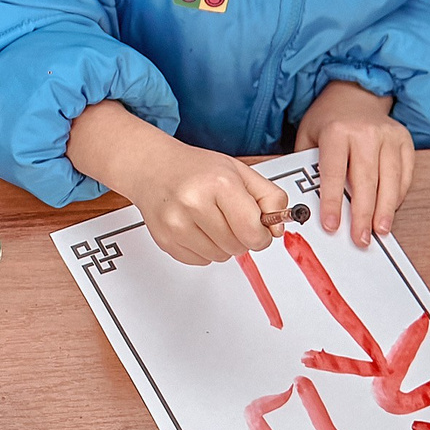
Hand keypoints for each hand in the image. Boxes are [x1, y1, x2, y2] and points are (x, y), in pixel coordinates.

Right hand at [73, 103, 290, 264]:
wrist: (152, 168)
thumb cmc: (196, 169)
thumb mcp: (241, 172)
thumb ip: (270, 198)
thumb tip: (277, 229)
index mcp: (219, 184)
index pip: (253, 231)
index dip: (262, 234)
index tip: (258, 227)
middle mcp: (194, 204)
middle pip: (238, 247)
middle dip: (242, 237)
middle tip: (231, 218)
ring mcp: (176, 224)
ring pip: (220, 257)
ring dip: (223, 244)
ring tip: (211, 221)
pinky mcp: (166, 241)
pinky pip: (200, 261)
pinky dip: (204, 249)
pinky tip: (196, 228)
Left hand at [295, 80, 411, 246]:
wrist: (356, 93)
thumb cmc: (329, 120)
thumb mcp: (308, 135)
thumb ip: (308, 165)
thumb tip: (307, 202)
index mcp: (337, 131)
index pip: (334, 173)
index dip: (333, 202)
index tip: (332, 225)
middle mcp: (365, 133)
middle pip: (366, 181)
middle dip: (363, 214)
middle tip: (360, 238)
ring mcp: (389, 136)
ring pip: (389, 181)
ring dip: (384, 210)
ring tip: (379, 231)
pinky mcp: (405, 141)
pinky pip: (404, 175)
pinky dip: (397, 196)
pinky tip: (389, 211)